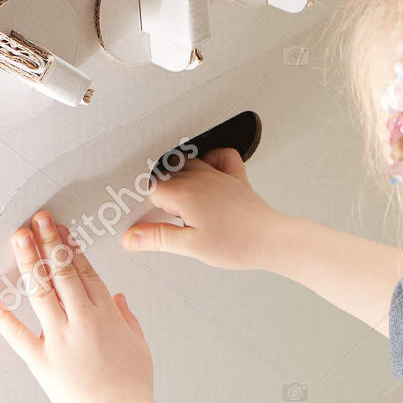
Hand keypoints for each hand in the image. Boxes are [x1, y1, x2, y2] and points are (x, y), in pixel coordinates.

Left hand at [0, 210, 180, 402]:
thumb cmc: (132, 386)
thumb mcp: (139, 345)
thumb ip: (128, 318)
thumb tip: (119, 299)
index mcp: (106, 314)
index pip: (86, 271)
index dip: (72, 247)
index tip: (61, 230)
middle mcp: (82, 319)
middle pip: (64, 271)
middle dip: (49, 241)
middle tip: (38, 219)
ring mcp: (60, 337)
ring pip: (42, 290)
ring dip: (30, 261)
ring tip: (19, 238)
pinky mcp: (42, 360)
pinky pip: (16, 334)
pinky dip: (0, 315)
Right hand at [123, 148, 287, 270]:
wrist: (271, 240)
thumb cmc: (237, 244)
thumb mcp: (189, 246)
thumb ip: (157, 237)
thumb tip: (130, 236)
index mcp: (186, 194)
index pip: (153, 190)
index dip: (149, 208)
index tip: (152, 221)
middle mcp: (201, 178)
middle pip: (168, 176)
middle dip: (162, 195)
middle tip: (168, 217)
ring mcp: (219, 175)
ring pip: (189, 163)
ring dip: (181, 178)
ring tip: (183, 203)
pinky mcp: (235, 177)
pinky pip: (221, 156)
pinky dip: (211, 159)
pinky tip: (206, 173)